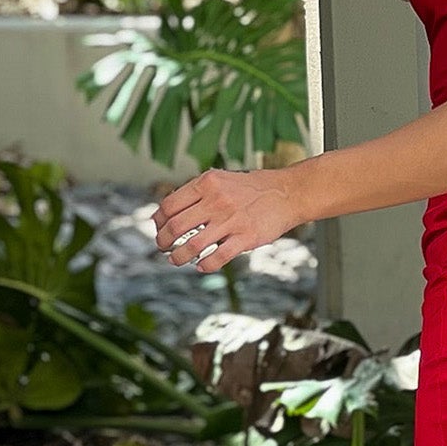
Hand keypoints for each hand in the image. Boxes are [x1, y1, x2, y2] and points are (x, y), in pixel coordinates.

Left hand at [152, 165, 307, 271]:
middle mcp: (216, 200)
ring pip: (192, 245)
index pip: (170, 205)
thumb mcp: (221, 180)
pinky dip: (205, 265)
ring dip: (178, 257)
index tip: (159, 228)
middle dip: (163, 241)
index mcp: (207, 183)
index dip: (159, 220)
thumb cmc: (252, 189)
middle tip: (163, 247)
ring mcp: (231, 220)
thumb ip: (197, 193)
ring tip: (175, 260)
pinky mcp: (246, 238)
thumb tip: (167, 213)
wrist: (287, 193)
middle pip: (176, 226)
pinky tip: (201, 266)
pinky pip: (217, 257)